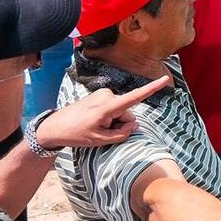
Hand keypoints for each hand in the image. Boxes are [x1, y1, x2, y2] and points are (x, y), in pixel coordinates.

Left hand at [36, 75, 171, 148]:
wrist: (55, 126)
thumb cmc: (76, 134)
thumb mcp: (100, 140)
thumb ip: (121, 134)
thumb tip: (134, 124)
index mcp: (108, 106)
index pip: (135, 97)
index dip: (152, 89)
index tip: (165, 80)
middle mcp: (108, 95)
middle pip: (127, 112)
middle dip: (120, 123)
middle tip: (102, 132)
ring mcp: (103, 94)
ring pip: (120, 110)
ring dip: (113, 121)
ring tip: (95, 127)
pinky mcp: (100, 96)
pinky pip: (113, 107)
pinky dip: (109, 116)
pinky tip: (94, 122)